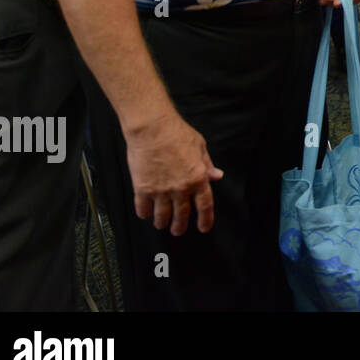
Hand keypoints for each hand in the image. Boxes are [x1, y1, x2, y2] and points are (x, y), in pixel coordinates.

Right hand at [125, 111, 223, 234]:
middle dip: (180, 226)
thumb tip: (217, 176)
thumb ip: (207, 165)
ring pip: (162, 216)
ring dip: (162, 223)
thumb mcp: (200, 147)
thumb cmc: (177, 133)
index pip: (205, 205)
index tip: (204, 228)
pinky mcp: (142, 188)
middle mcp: (180, 188)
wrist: (152, 128)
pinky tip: (146, 213)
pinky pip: (143, 208)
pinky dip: (145, 214)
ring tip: (161, 224)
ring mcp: (161, 190)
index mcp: (198, 178)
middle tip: (178, 230)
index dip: (205, 220)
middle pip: (182, 215)